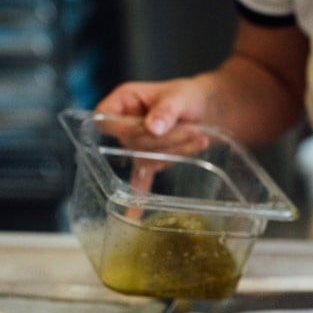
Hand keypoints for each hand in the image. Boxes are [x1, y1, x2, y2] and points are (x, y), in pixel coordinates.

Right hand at [96, 75, 219, 197]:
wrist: (208, 108)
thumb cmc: (189, 96)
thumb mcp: (180, 97)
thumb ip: (166, 110)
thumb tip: (153, 128)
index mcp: (123, 101)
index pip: (104, 118)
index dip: (120, 127)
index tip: (146, 129)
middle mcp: (123, 125)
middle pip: (132, 141)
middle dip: (165, 139)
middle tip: (192, 131)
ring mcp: (135, 145)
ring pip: (147, 157)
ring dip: (175, 152)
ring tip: (198, 138)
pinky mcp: (149, 160)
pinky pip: (141, 178)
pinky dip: (139, 194)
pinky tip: (131, 216)